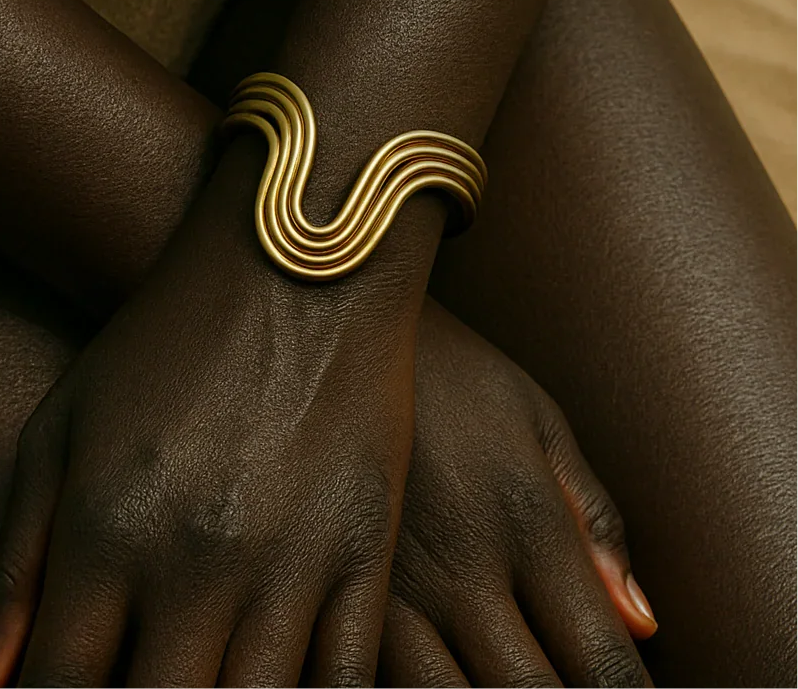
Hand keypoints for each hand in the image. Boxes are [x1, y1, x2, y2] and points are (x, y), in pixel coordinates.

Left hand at [0, 155, 425, 688]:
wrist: (297, 262)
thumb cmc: (167, 335)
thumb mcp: (63, 423)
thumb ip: (16, 557)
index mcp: (105, 533)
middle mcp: (195, 564)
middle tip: (138, 687)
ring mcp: (290, 562)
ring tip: (200, 682)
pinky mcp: (366, 549)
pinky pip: (345, 682)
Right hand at [379, 299, 656, 688]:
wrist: (345, 327)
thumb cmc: (455, 371)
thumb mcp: (540, 422)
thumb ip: (593, 522)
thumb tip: (640, 625)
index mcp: (527, 522)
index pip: (600, 661)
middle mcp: (462, 564)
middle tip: (565, 686)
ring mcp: (393, 580)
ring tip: (499, 673)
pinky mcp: (339, 580)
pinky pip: (383, 676)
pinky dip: (421, 688)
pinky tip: (443, 668)